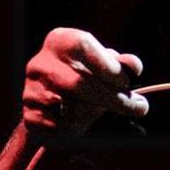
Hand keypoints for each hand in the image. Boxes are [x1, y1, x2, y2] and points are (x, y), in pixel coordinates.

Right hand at [20, 28, 147, 135]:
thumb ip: (120, 64)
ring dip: (96, 113)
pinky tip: (86, 122)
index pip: (82, 46)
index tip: (126, 82)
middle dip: (112, 98)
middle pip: (77, 82)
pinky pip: (60, 126)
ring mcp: (31, 90)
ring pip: (69, 107)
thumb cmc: (86, 76)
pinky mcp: (30, 115)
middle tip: (138, 107)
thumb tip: (132, 66)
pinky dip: (79, 127)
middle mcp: (40, 64)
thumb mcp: (104, 63)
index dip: (106, 65)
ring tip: (108, 112)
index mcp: (59, 41)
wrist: (54, 101)